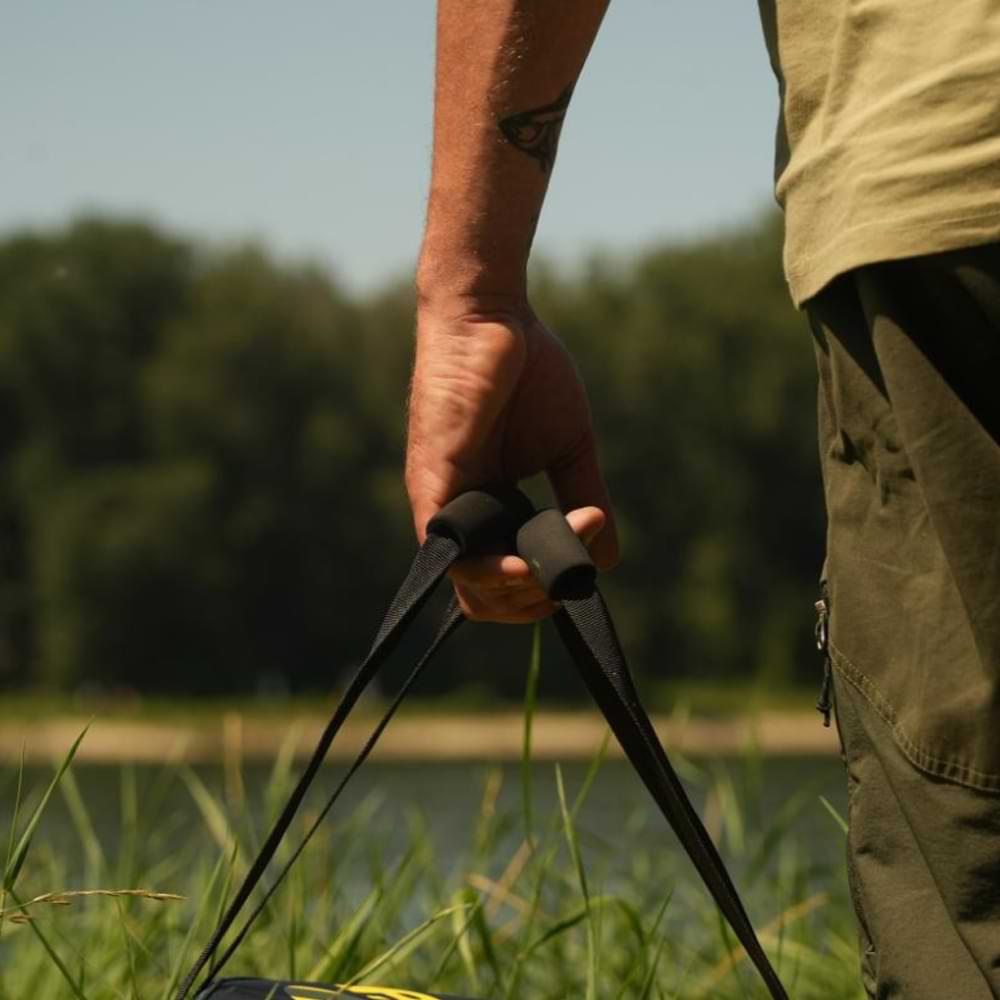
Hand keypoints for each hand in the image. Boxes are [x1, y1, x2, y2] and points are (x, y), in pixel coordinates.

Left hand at [406, 299, 617, 622]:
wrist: (493, 316)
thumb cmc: (529, 371)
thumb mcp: (570, 446)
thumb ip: (582, 496)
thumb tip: (609, 559)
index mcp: (491, 505)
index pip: (503, 579)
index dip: (539, 592)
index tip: (576, 574)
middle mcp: (461, 512)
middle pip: (482, 595)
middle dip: (530, 601)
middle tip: (567, 574)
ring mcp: (442, 501)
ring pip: (467, 583)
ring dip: (516, 589)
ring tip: (556, 564)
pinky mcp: (431, 482)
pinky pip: (449, 549)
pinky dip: (487, 568)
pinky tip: (523, 563)